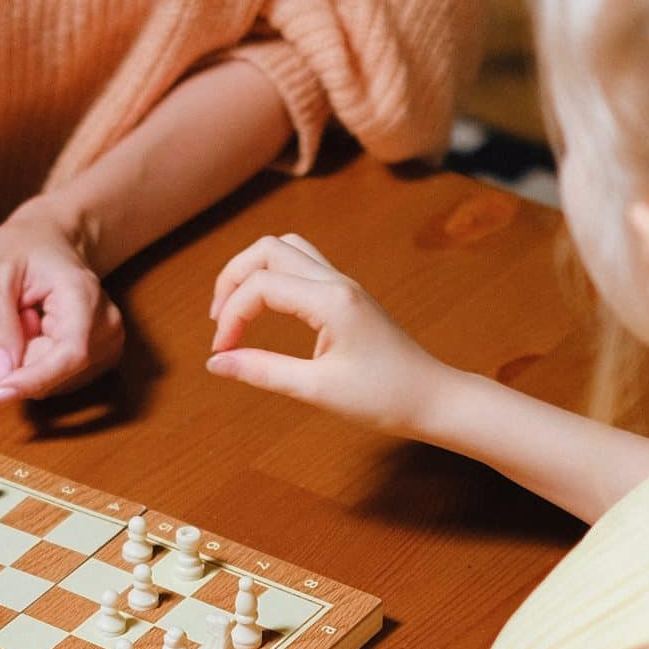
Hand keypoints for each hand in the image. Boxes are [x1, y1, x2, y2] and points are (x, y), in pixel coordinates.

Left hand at [0, 198, 124, 402]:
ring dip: (28, 360)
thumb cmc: (23, 247)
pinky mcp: (101, 359)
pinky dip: (37, 363)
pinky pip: (57, 380)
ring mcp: (109, 345)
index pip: (69, 356)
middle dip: (20, 360)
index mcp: (86, 297)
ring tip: (27, 318)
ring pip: (54, 383)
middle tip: (13, 314)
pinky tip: (37, 331)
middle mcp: (108, 327)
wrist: (53, 239)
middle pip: (57, 375)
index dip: (32, 380)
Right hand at [206, 233, 448, 436]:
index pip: (260, 287)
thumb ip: (263, 371)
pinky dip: (274, 278)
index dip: (231, 316)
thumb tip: (215, 364)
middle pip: (268, 249)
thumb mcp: (317, 390)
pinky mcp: (347, 295)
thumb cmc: (385, 398)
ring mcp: (344, 284)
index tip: (221, 353)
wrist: (433, 399)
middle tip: (219, 321)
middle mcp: (337, 282)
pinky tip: (265, 310)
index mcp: (331, 300)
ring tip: (236, 310)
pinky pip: (302, 266)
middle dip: (233, 278)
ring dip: (253, 271)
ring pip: (286, 249)